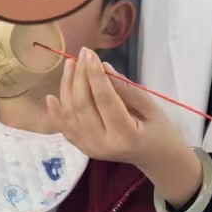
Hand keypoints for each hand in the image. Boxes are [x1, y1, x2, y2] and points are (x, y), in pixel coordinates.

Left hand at [48, 50, 200, 204]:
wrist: (155, 157)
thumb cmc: (159, 130)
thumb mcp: (152, 108)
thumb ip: (128, 90)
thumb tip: (104, 67)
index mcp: (126, 135)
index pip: (105, 100)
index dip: (95, 74)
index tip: (90, 53)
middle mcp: (103, 145)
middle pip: (83, 106)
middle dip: (80, 77)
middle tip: (82, 54)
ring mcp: (90, 149)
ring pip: (70, 115)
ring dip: (66, 88)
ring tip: (70, 65)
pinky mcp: (83, 149)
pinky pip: (65, 128)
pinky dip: (56, 112)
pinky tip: (51, 96)